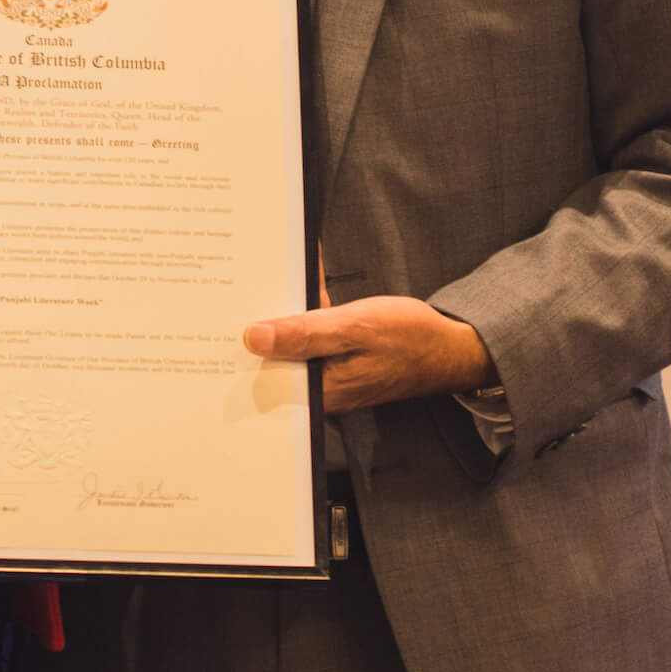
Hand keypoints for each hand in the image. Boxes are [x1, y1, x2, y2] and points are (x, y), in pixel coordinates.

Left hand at [243, 296, 492, 411]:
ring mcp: (327, 375)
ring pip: (290, 345)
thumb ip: (305, 333)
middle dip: (253, 326)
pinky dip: (302, 315)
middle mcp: (318, 389)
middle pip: (271, 358)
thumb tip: (254, 337)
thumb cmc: (411, 338)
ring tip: (254, 281)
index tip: (218, 317)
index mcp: (318, 390)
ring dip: (278, 315)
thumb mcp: (355, 327)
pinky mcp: (336, 361)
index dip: (240, 347)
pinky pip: (308, 338)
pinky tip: (295, 286)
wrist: (452, 348)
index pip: (263, 373)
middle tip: (228, 289)